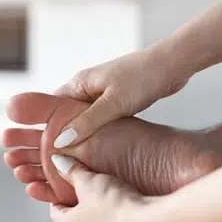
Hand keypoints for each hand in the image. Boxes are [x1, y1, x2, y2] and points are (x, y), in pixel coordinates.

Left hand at [50, 154, 154, 221]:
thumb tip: (59, 163)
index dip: (55, 196)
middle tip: (83, 183)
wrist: (142, 220)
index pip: (55, 211)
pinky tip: (121, 197)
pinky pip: (114, 220)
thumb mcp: (87, 181)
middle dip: (79, 198)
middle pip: (76, 215)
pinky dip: (114, 210)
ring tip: (105, 188)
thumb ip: (72, 172)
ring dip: (98, 205)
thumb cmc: (111, 205)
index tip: (59, 186)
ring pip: (96, 218)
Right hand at [53, 49, 188, 148]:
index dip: (50, 127)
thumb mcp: (113, 103)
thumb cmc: (142, 78)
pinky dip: (102, 128)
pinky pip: (103, 116)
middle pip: (70, 113)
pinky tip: (105, 142)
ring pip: (88, 116)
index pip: (54, 106)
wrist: (171, 66)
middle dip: (68, 133)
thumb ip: (88, 122)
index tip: (50, 148)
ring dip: (86, 132)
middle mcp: (89, 87)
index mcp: (80, 83)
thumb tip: (61, 140)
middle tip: (68, 156)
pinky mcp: (118, 98)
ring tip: (84, 153)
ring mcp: (104, 93)